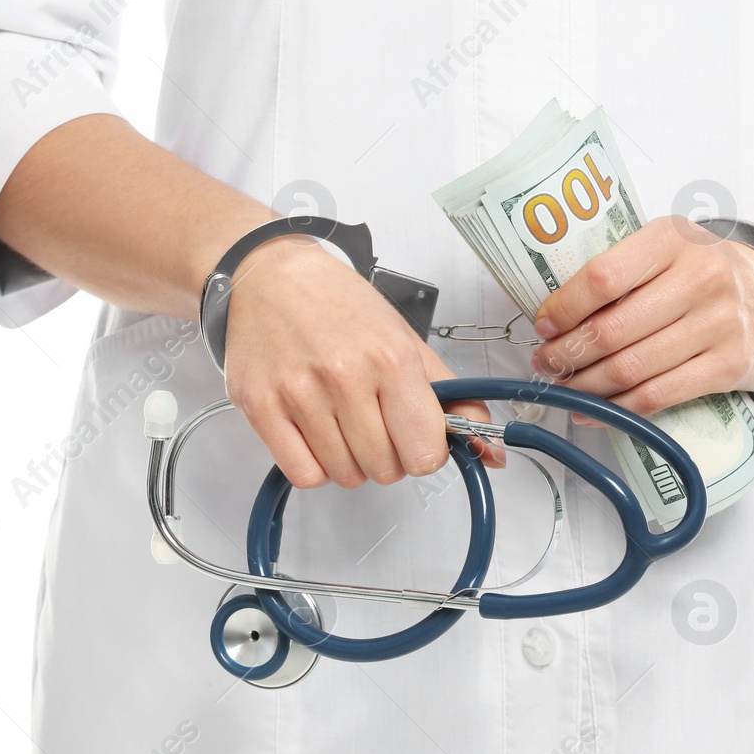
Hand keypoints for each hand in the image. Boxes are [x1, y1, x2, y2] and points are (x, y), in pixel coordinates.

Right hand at [223, 237, 504, 487]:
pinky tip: (318, 437)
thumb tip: (491, 451)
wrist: (269, 277)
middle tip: (375, 424)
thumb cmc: (339, 305)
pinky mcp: (261, 408)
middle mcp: (345, 377)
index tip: (413, 436)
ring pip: (346, 475)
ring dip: (351, 461)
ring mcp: (300, 394)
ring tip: (343, 423)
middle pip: (386, 469)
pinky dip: (317, 468)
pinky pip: (304, 475)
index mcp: (391, 358)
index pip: (424, 452)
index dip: (424, 452)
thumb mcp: (406, 339)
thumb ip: (451, 397)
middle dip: (388, 456)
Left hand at [530, 217, 753, 418]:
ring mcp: (716, 325)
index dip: (564, 307)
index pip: (604, 277)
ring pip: (631, 369)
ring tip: (564, 386)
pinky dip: (617, 409)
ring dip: (585, 385)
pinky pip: (657, 396)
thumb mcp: (669, 247)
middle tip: (545, 362)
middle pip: (612, 330)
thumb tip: (556, 315)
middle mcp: (698, 279)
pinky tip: (593, 410)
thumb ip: (622, 269)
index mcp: (672, 240)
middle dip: (567, 353)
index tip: (545, 325)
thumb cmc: (707, 271)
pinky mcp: (727, 367)